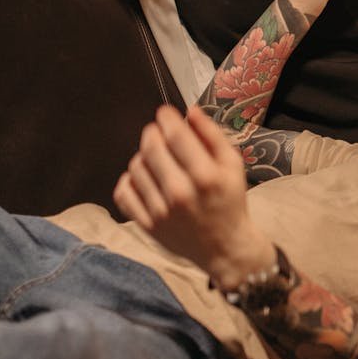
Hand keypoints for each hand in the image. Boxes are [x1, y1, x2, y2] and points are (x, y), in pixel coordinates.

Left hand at [113, 106, 274, 287]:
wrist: (224, 246)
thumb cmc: (230, 201)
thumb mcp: (233, 165)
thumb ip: (212, 135)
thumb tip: (190, 112)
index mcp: (206, 176)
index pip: (175, 135)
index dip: (166, 117)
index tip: (165, 113)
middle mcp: (180, 193)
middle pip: (151, 147)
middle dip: (153, 132)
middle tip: (159, 132)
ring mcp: (161, 211)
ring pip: (135, 166)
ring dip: (143, 155)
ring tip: (157, 159)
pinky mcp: (147, 224)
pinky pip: (123, 192)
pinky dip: (130, 180)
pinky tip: (145, 179)